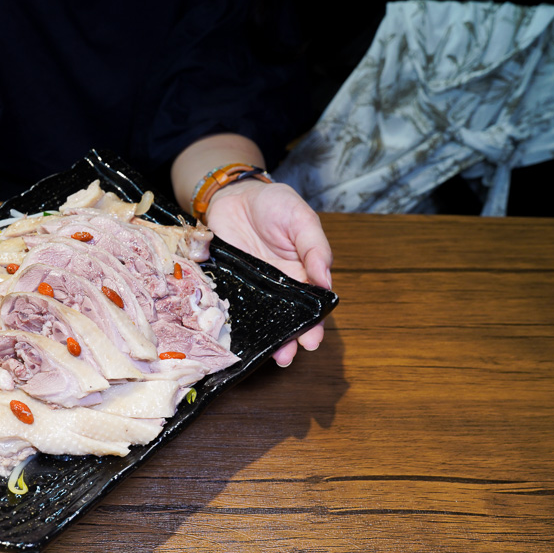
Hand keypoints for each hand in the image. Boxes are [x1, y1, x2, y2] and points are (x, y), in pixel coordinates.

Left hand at [205, 179, 332, 366]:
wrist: (233, 195)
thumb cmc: (273, 204)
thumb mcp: (301, 219)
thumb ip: (315, 248)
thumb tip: (326, 281)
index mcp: (302, 274)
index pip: (311, 306)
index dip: (314, 324)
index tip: (313, 339)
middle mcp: (277, 289)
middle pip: (286, 320)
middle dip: (290, 340)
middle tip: (289, 355)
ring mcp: (251, 290)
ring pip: (259, 321)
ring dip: (264, 340)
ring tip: (270, 356)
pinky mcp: (227, 287)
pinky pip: (230, 308)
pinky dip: (232, 324)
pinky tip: (236, 338)